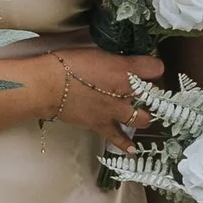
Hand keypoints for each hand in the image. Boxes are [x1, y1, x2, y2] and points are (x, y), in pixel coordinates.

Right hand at [44, 46, 161, 140]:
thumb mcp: (96, 53)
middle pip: (154, 95)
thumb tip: (121, 62)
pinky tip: (131, 150)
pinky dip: (125, 144)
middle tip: (146, 92)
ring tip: (142, 115)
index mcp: (125, 68)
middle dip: (153, 94)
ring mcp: (115, 110)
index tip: (149, 67)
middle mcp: (126, 91)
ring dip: (144, 117)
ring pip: (143, 119)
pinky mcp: (102, 125)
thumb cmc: (67, 64)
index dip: (154, 67)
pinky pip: (118, 138)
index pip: (155, 67)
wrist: (48, 85)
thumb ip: (115, 59)